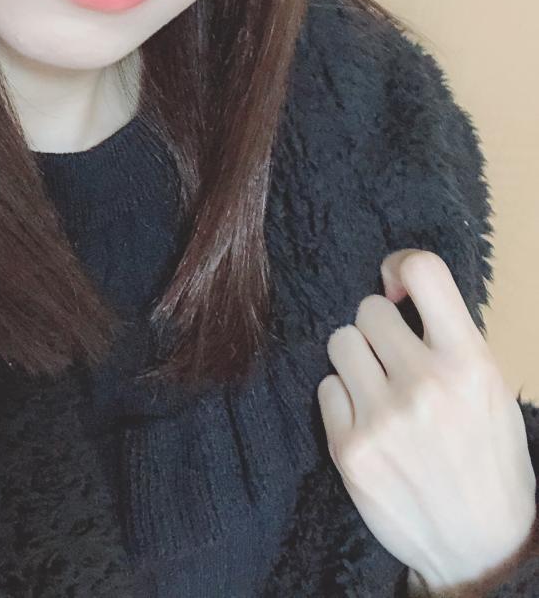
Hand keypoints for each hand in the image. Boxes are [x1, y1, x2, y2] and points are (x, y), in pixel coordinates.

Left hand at [316, 249, 536, 591]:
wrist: (480, 548)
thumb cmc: (486, 457)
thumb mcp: (490, 387)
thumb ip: (448, 336)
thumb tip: (396, 284)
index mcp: (469, 364)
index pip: (424, 271)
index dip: (401, 266)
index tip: (397, 285)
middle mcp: (425, 386)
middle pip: (368, 309)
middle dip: (380, 330)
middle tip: (398, 361)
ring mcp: (382, 419)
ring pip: (340, 342)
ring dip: (356, 361)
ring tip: (382, 390)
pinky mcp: (348, 450)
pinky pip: (325, 387)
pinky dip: (343, 401)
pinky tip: (371, 424)